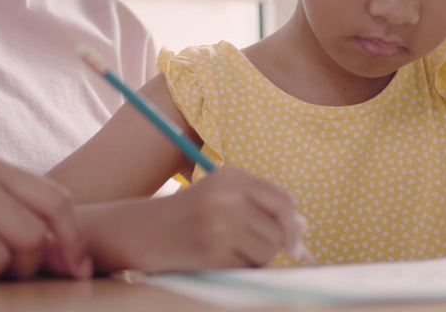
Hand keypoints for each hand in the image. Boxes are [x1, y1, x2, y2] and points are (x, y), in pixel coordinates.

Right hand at [84, 166, 308, 272]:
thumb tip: (304, 228)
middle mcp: (227, 196)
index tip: (295, 243)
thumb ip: (262, 207)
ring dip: (254, 259)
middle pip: (278, 231)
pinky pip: (246, 267)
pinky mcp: (211, 250)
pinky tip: (217, 259)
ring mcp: (219, 223)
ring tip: (227, 251)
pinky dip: (238, 269)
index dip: (293, 224)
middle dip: (270, 246)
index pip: (282, 200)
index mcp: (232, 176)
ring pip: (266, 252)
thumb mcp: (222, 198)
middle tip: (243, 246)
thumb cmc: (188, 215)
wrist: (142, 232)